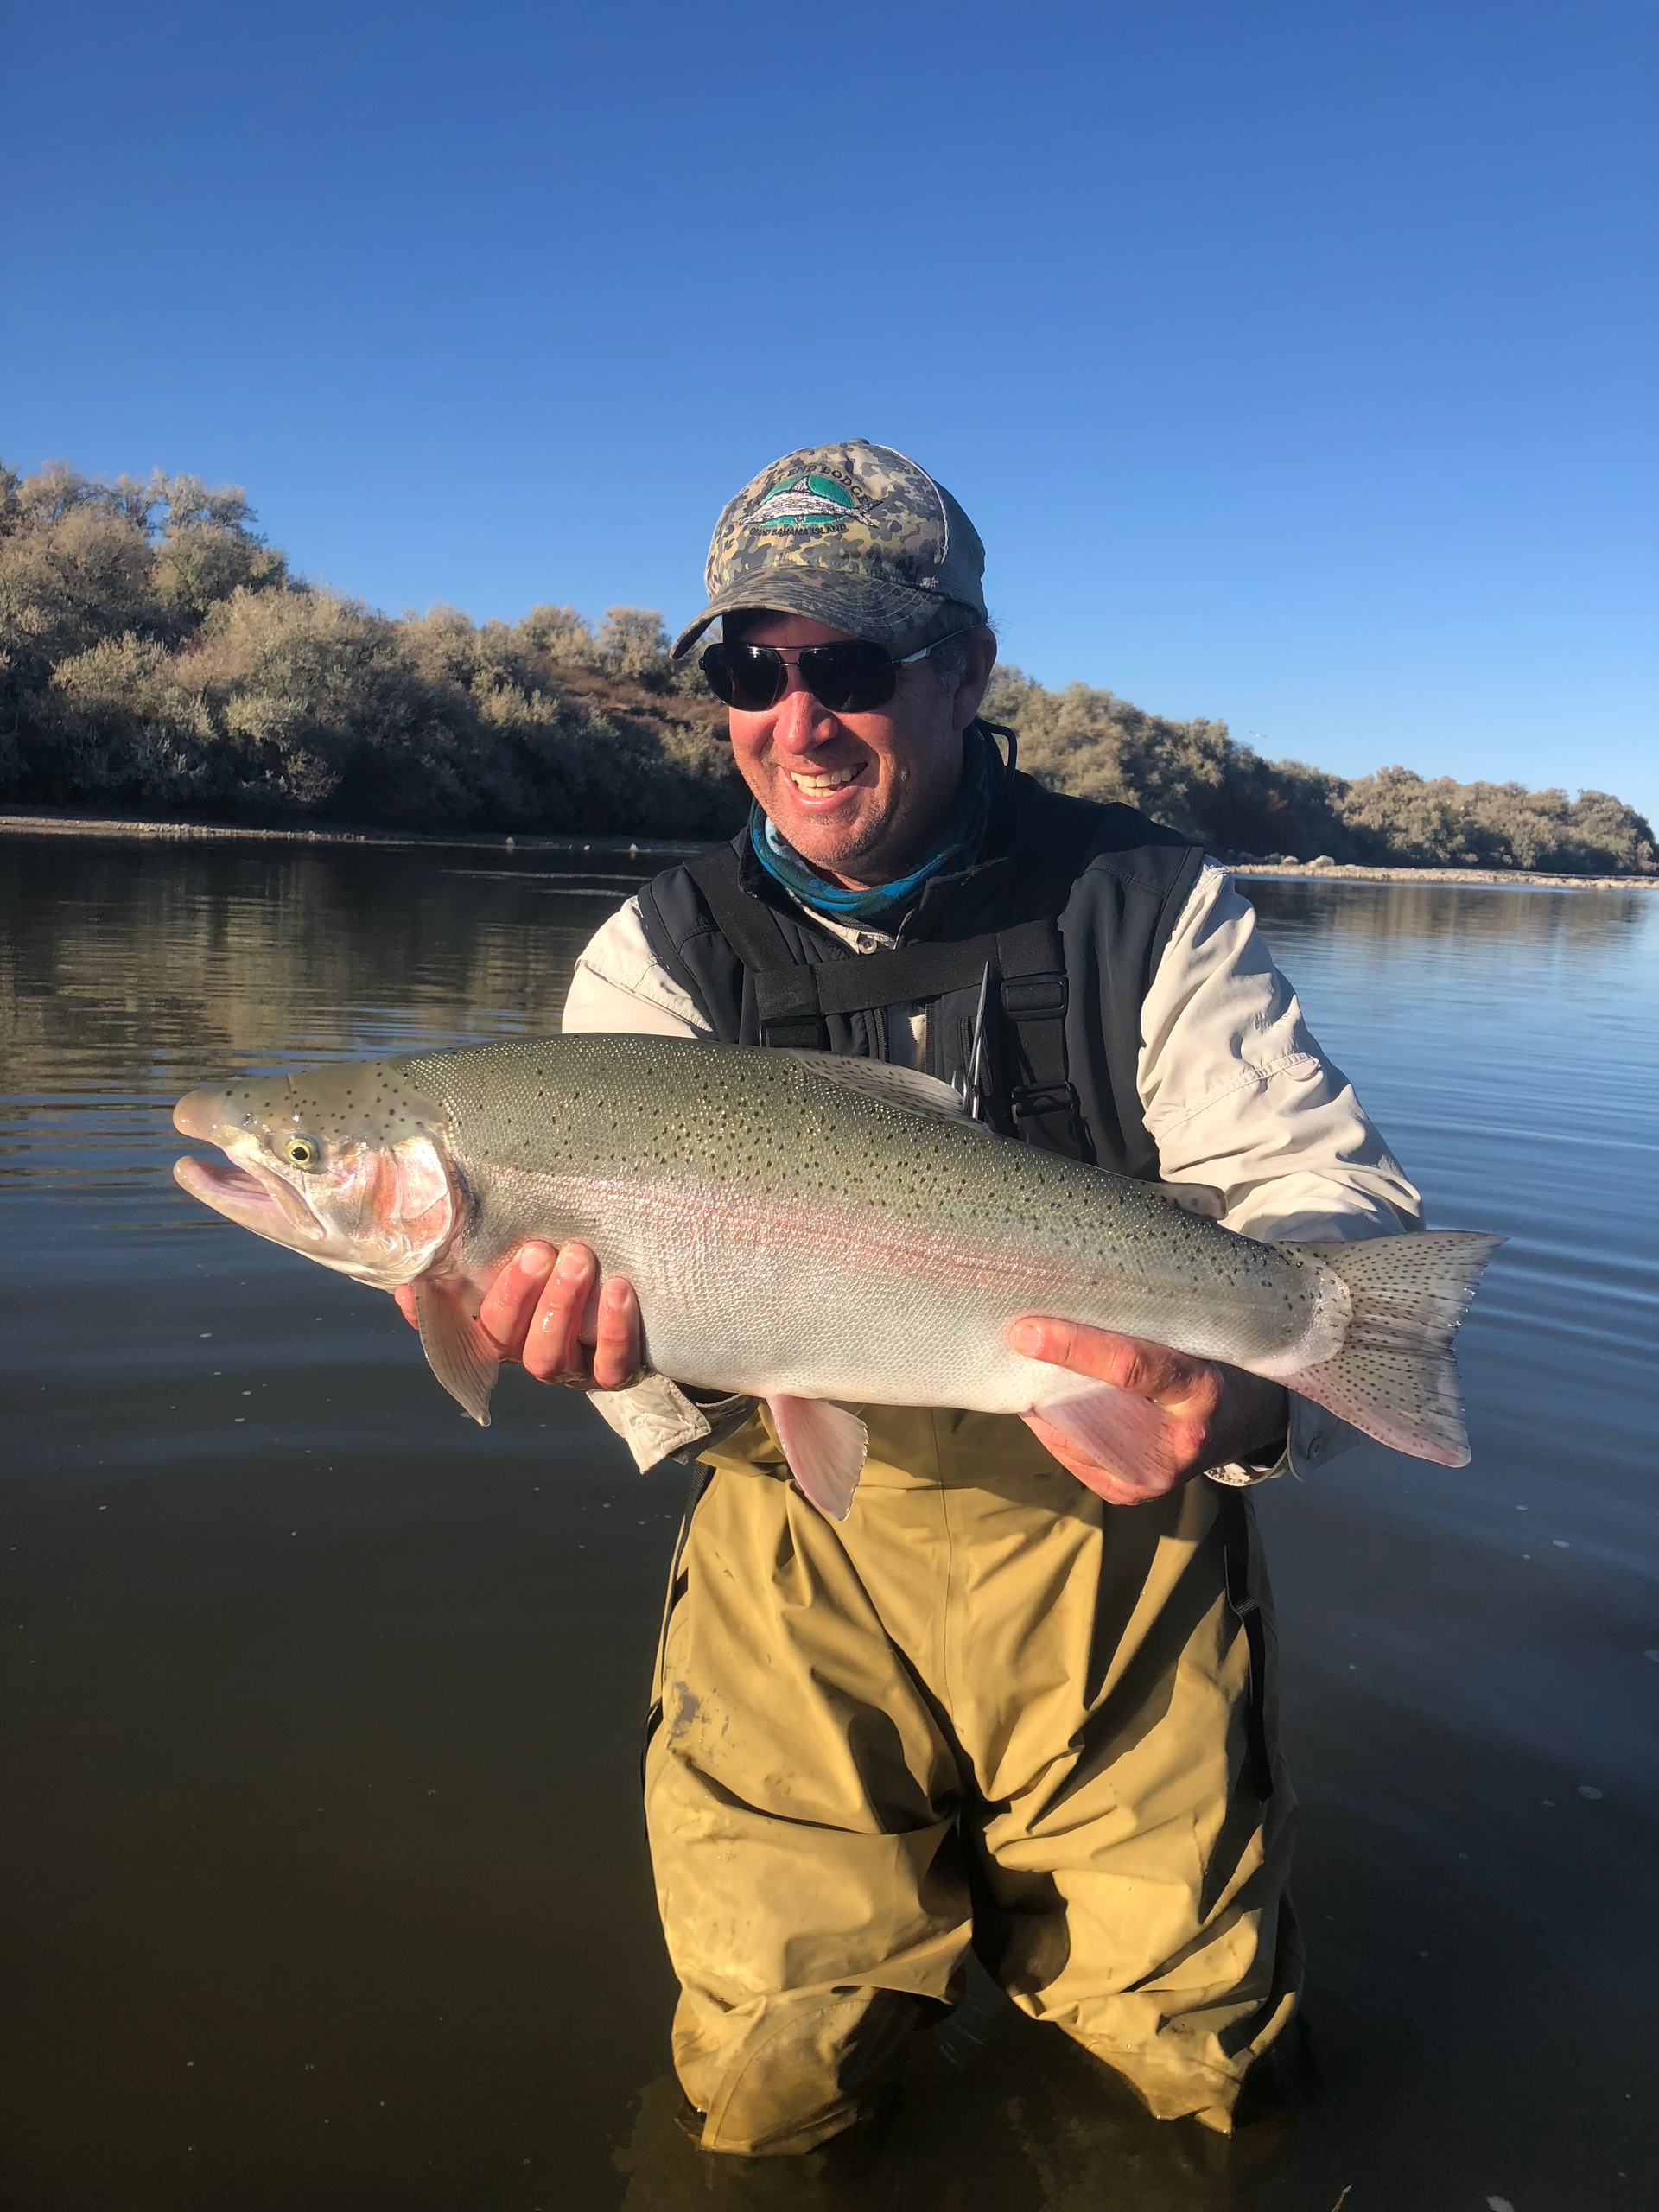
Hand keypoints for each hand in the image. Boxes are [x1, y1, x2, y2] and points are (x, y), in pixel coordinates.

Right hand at [394, 1242, 642, 1390]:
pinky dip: (613, 1328)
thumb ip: (474, 1262)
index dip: (433, 1313)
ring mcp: (570, 1369)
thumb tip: (408, 1280)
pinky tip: (618, 1288)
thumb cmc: (571, 1263)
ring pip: (548, 1356)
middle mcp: (526, 1352)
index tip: (431, 1278)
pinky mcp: (614, 1373)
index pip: (456, 1324)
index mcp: (498, 1328)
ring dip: (560, 1305)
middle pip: (504, 1339)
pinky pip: (610, 1364)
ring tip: (577, 1258)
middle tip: (537, 1250)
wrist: (642, 1290)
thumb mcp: (527, 1256)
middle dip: (516, 1293)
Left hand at [1007, 1317, 1287, 1506]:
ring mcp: (1157, 1477)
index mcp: (1199, 1390)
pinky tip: (1041, 1407)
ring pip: (1076, 1441)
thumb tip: (1071, 1298)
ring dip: (1041, 1407)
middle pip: (1090, 1413)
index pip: (1130, 1366)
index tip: (1026, 1330)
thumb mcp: (1197, 1337)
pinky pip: (1077, 1462)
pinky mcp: (1136, 1493)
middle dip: (1042, 1382)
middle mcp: (1179, 1442)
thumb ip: (1149, 1326)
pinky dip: (1053, 1433)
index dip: (1073, 1347)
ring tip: (1020, 1371)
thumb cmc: (1216, 1361)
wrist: (1248, 1418)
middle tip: (1008, 1346)